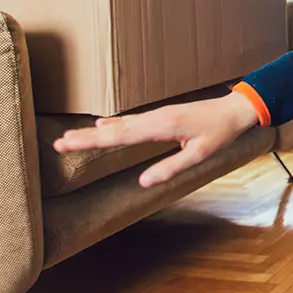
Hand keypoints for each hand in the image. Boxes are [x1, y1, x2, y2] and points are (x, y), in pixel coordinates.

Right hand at [52, 92, 258, 187]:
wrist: (235, 109)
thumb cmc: (220, 133)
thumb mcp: (199, 155)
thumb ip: (171, 167)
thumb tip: (142, 182)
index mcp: (161, 126)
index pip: (119, 136)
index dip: (92, 141)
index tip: (67, 144)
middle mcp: (155, 118)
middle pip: (114, 130)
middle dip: (85, 137)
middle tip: (57, 144)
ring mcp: (158, 115)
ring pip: (121, 124)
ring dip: (96, 131)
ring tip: (72, 137)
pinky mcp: (162, 115)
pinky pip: (132, 121)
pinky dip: (114, 124)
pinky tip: (103, 125)